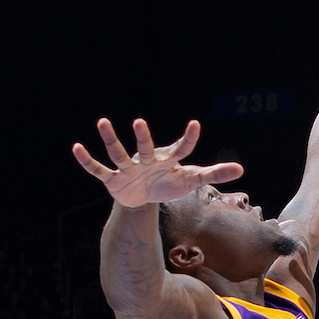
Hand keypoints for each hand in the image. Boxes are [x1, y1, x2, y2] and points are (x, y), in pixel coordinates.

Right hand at [73, 118, 243, 207]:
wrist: (143, 196)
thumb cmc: (168, 182)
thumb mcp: (191, 180)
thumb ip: (213, 173)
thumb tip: (241, 170)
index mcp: (167, 160)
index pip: (181, 149)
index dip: (188, 139)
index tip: (195, 125)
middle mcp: (147, 160)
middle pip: (145, 149)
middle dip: (143, 138)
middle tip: (139, 122)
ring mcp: (129, 168)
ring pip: (118, 153)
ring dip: (110, 140)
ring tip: (101, 121)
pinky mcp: (113, 180)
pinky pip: (99, 169)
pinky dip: (87, 161)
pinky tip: (76, 147)